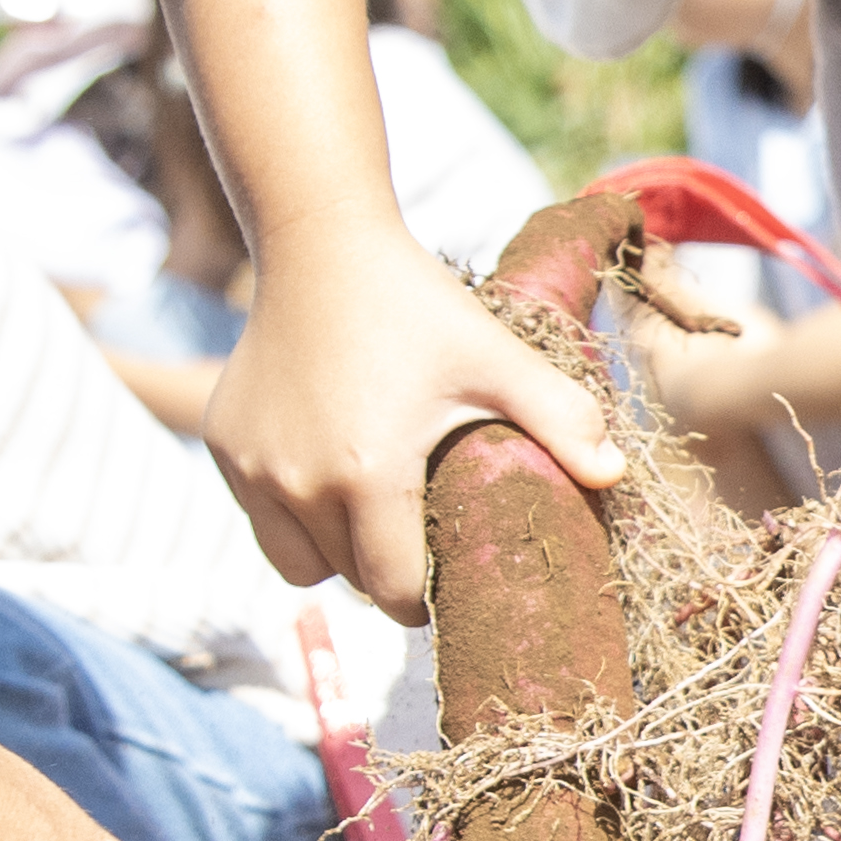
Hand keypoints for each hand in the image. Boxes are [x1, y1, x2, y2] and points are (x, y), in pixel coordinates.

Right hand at [197, 224, 625, 609]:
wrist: (321, 244)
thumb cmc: (418, 305)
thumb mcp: (498, 358)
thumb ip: (562, 418)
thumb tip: (616, 476)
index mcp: (368, 476)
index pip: (396, 592)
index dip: (427, 597)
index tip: (449, 572)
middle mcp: (298, 484)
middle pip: (351, 580)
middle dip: (388, 572)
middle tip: (422, 531)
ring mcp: (252, 469)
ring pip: (299, 563)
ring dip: (337, 553)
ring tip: (374, 509)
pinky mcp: (224, 447)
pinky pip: (262, 519)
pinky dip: (293, 513)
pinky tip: (328, 469)